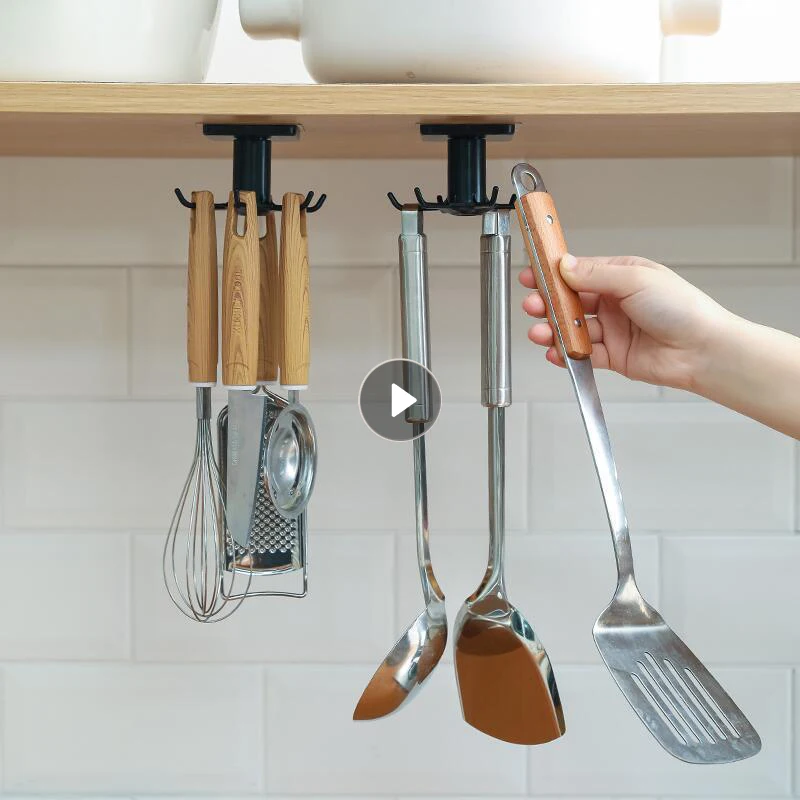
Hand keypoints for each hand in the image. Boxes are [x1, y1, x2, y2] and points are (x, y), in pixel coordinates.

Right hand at [520, 254, 733, 391]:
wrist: (702, 350)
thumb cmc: (682, 309)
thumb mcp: (635, 279)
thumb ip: (596, 274)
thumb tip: (566, 266)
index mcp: (621, 277)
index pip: (579, 272)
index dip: (553, 275)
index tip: (532, 275)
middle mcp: (615, 303)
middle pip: (571, 302)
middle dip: (548, 304)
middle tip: (532, 305)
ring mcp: (613, 330)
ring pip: (574, 328)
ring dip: (554, 330)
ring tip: (540, 332)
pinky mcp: (613, 356)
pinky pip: (583, 354)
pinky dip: (566, 353)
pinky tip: (555, 351)